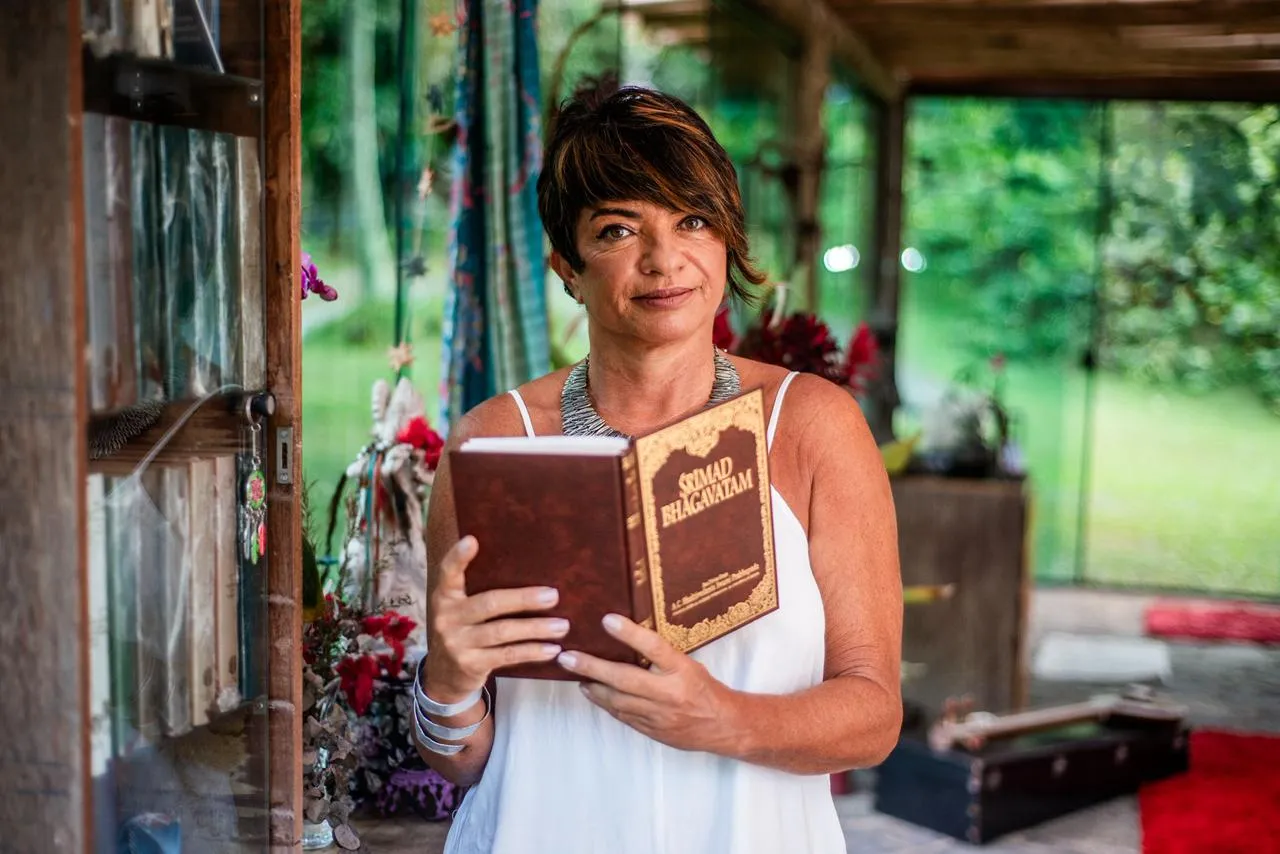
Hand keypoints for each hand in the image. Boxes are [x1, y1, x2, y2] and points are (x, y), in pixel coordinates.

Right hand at [425, 535, 568, 702]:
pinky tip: (552, 648)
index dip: (459, 557)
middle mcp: (447, 618)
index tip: (472, 540)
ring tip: (562, 625)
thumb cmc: (464, 631)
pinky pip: (507, 655)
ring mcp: (457, 643)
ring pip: (503, 631)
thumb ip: (480, 590)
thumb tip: (529, 568)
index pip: (448, 573)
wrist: (445, 677)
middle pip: (490, 603)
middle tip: (554, 596)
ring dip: (536, 628)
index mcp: (445, 597)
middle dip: (524, 599)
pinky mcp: (470, 664)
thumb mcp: (462, 610)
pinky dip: (532, 651)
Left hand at [556, 614, 735, 753]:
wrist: (722, 726)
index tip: (606, 619)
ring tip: (575, 674)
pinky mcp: (652, 730)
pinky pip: (622, 715)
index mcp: (682, 670)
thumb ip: (660, 656)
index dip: (629, 633)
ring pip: (618, 700)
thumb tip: (627, 636)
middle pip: (625, 678)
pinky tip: (593, 691)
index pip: (653, 647)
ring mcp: (659, 715)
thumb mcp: (687, 664)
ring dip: (593, 687)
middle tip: (568, 657)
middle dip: (593, 667)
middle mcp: (669, 692)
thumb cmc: (703, 688)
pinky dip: (605, 703)